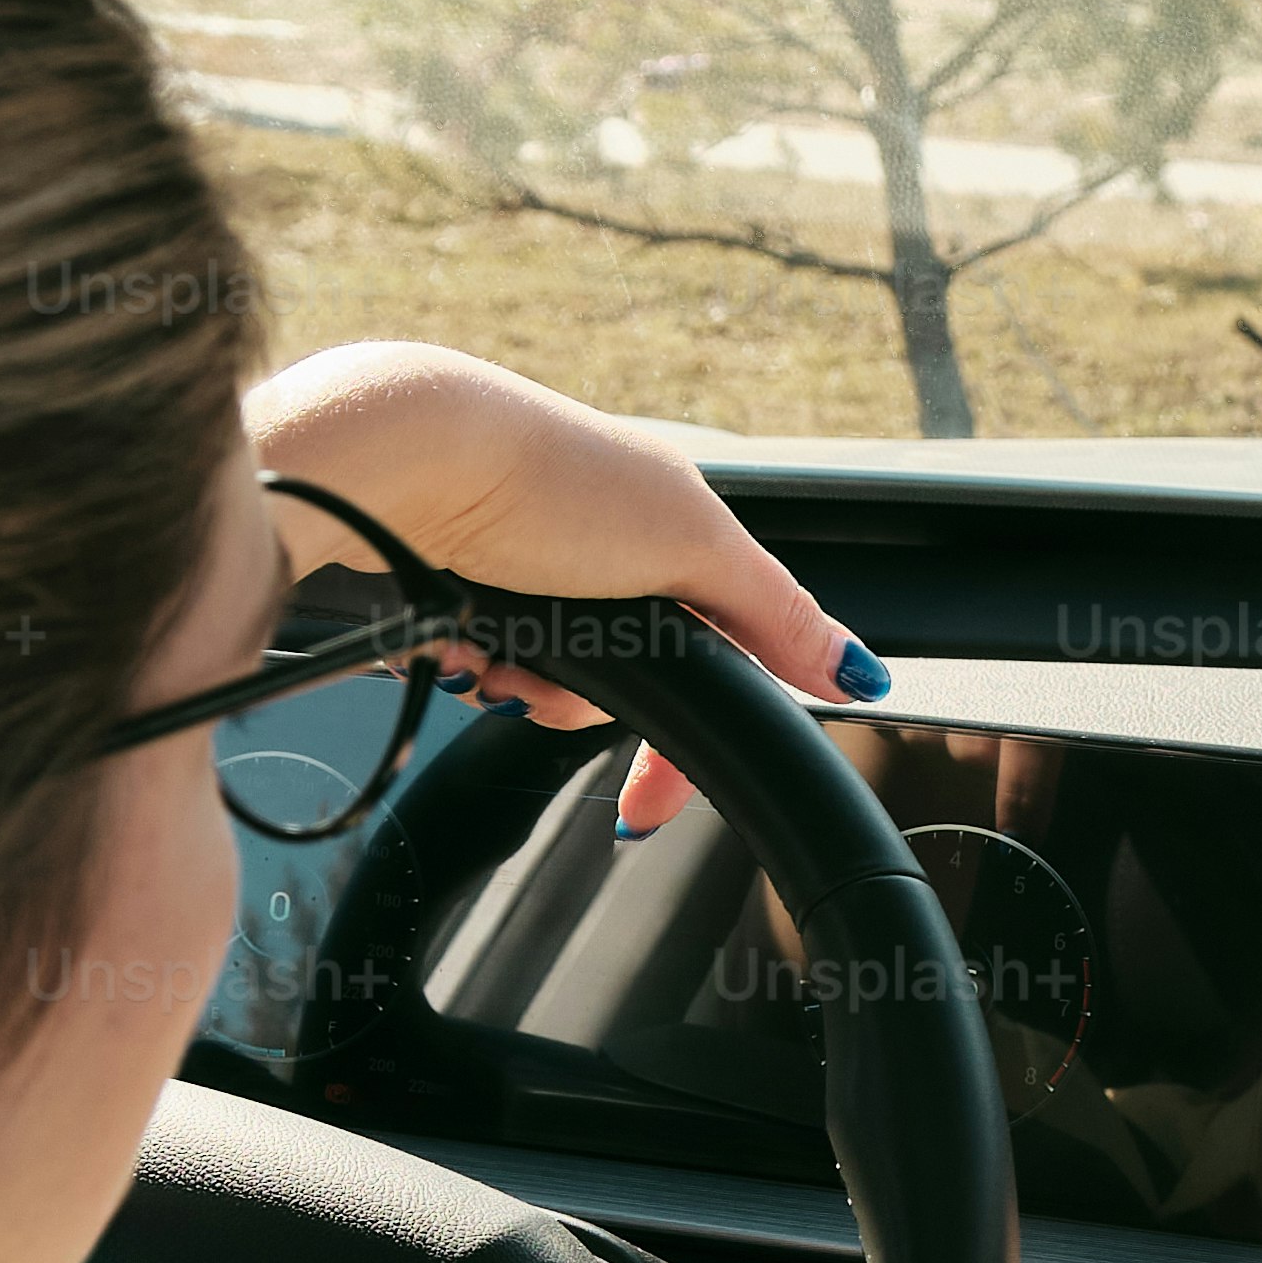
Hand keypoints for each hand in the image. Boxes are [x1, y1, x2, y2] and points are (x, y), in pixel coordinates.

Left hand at [248, 342, 877, 831]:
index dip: (688, 737)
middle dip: (585, 702)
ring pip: (547, 685)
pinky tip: (456, 639)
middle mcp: (600, 548)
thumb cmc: (548, 475)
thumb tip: (856, 670)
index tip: (653, 803)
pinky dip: (473, 666)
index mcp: (670, 527)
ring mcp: (527, 568)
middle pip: (622, 685)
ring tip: (498, 648)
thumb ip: (776, 612)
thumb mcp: (692, 542)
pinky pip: (483, 665)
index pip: (714, 657)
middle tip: (559, 677)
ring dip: (526, 687)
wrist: (405, 458)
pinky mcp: (460, 585)